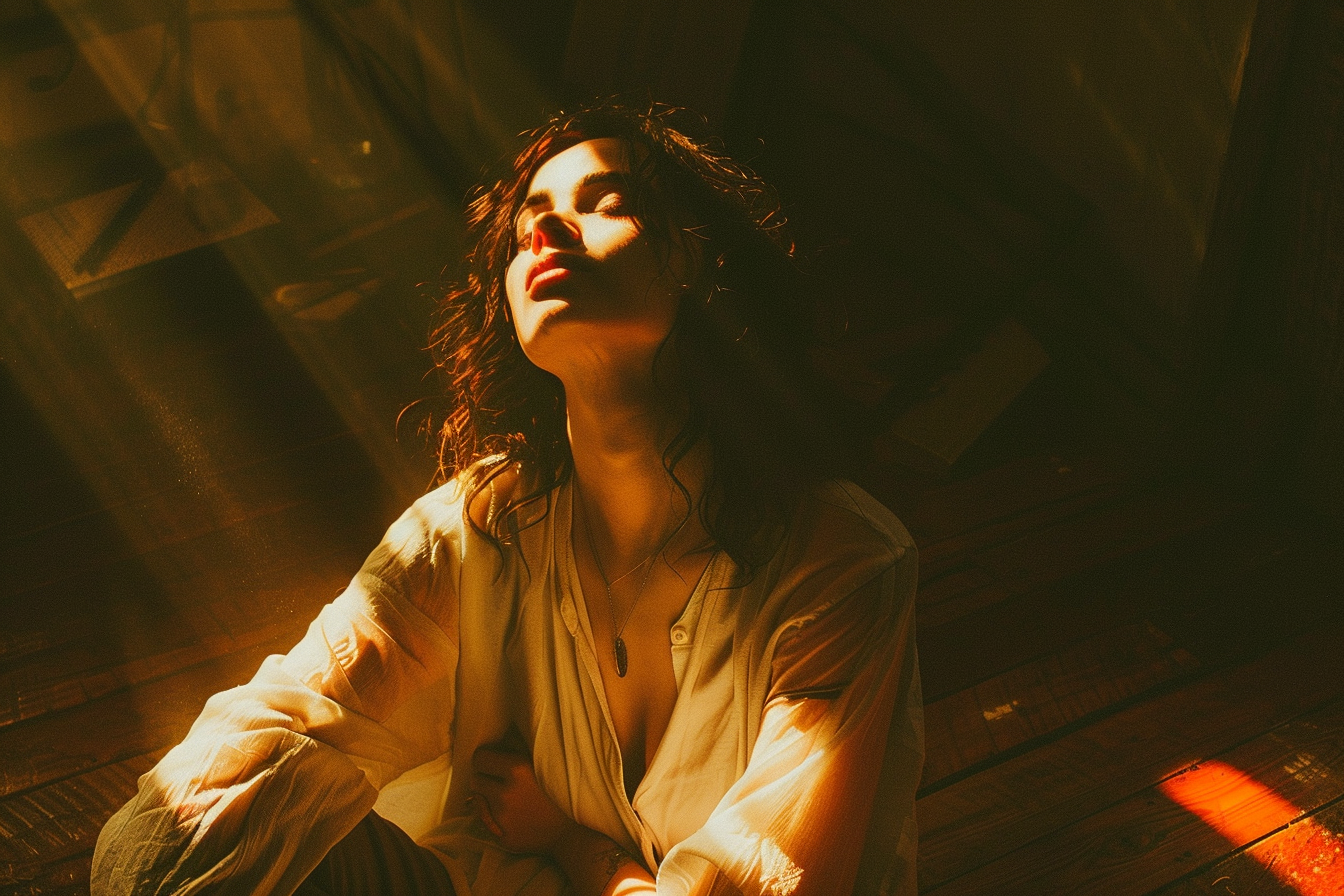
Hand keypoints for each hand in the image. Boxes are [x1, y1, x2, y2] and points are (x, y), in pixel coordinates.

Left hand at [471, 732, 578, 855]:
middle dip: (486, 779)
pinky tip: (511, 816)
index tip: (494, 763)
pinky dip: (493, 818)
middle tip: (501, 781)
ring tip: (508, 798)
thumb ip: (519, 743)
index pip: (479, 758)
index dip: (486, 759)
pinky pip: (485, 822)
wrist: (575, 831)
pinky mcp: (502, 838)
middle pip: (476, 780)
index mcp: (516, 769)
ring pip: (478, 801)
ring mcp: (502, 819)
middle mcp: (505, 794)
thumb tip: (502, 731)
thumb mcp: (543, 760)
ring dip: (488, 797)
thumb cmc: (562, 789)